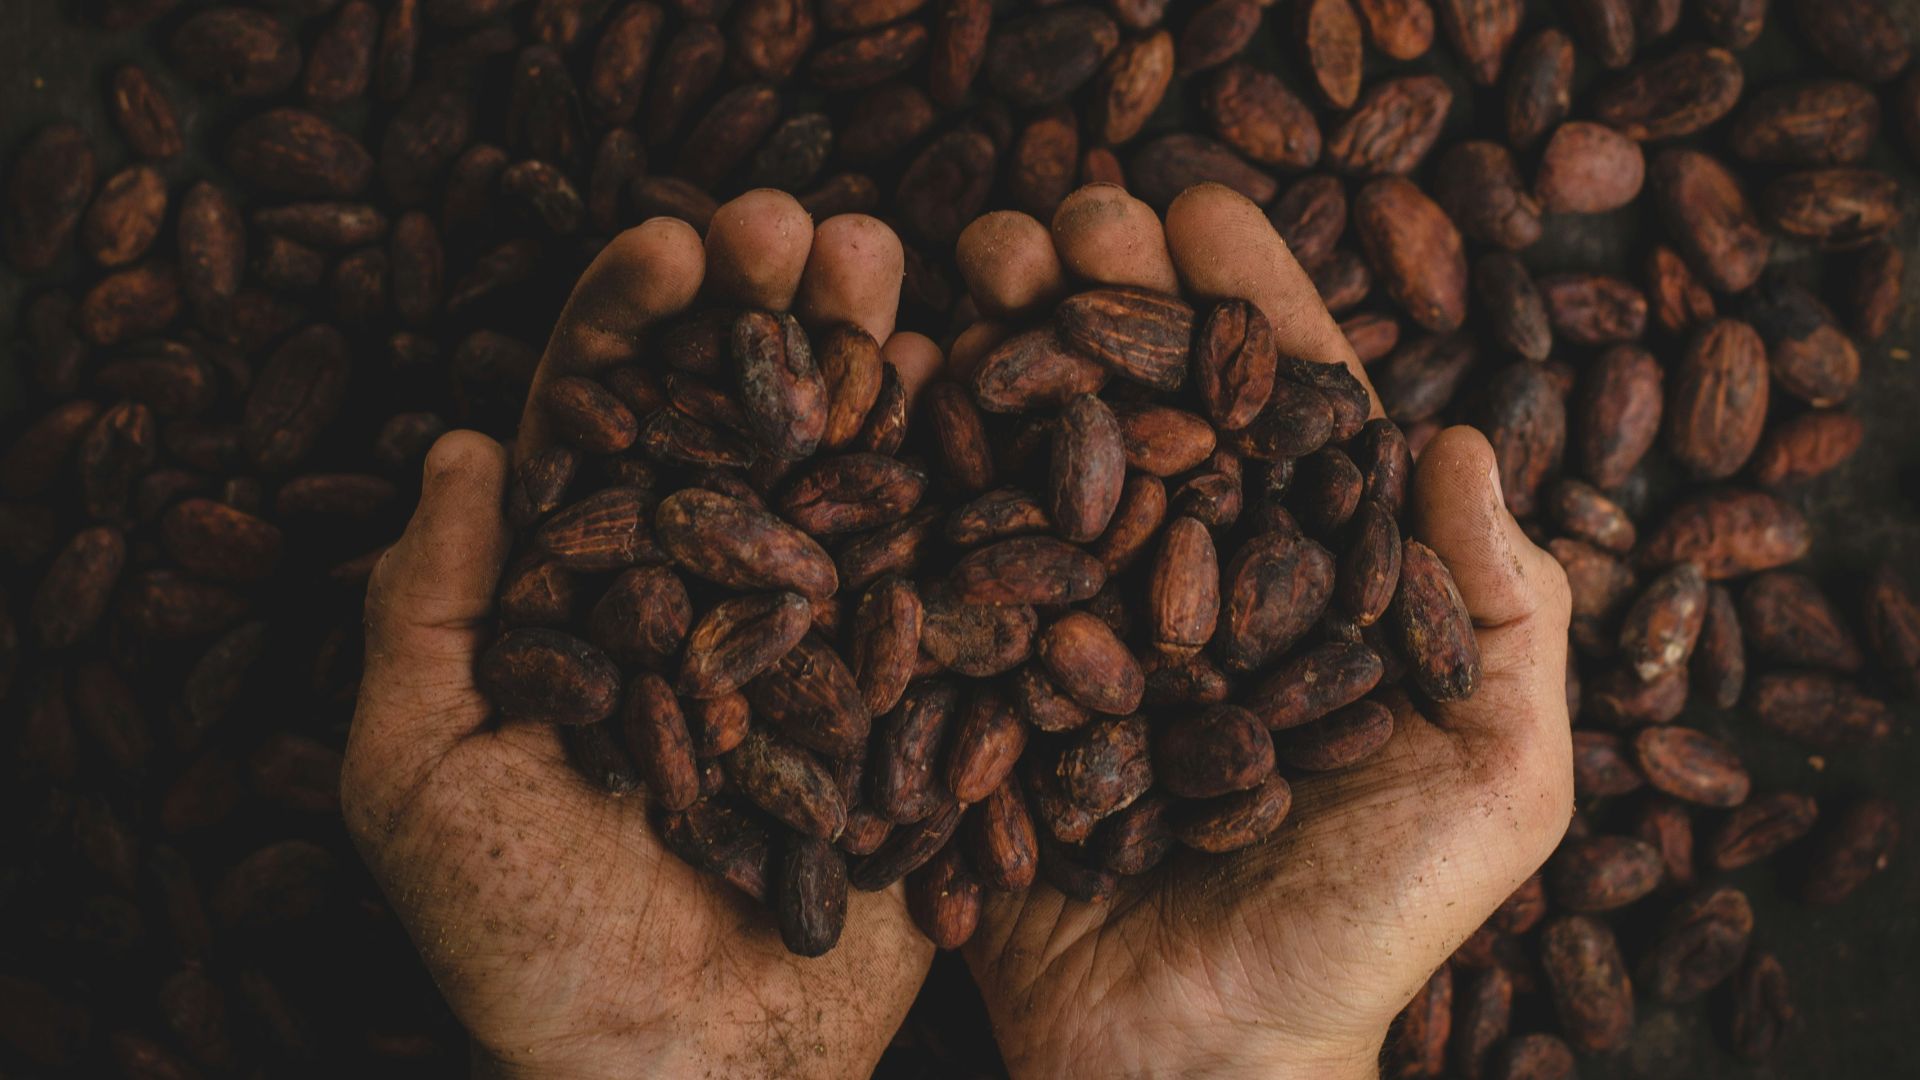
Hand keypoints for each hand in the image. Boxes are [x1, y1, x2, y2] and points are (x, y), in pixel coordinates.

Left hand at [341, 192, 941, 1078]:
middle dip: (767, 312)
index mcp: (588, 598)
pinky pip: (937, 575)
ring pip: (842, 471)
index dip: (630, 325)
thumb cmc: (527, 948)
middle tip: (807, 225)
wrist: (688, 1078)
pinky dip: (960, 484)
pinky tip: (980, 396)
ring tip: (897, 270)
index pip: (604, 427)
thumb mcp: (418, 779)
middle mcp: (708, 597)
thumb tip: (465, 443)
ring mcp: (816, 639)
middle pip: (736, 421)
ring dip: (868, 362)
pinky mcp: (906, 695)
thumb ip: (426, 612)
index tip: (675, 245)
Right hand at [952, 184, 1574, 1078]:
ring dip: (998, 351)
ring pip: (1037, 463)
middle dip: (1101, 299)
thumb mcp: (1495, 786)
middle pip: (1145, 411)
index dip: (1245, 305)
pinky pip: (943, 569)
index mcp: (1308, 592)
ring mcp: (1078, 638)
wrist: (1197, 1069)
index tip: (1195, 212)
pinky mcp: (984, 695)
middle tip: (1054, 218)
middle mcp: (1187, 593)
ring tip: (959, 266)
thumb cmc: (1362, 936)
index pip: (1280, 416)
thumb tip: (1466, 437)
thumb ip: (1506, 618)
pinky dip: (908, 473)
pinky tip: (879, 385)